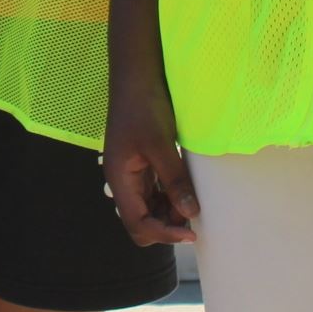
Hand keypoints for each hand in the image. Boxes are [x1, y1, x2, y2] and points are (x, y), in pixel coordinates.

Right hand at [103, 77, 199, 245]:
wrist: (137, 78)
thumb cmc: (144, 108)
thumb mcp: (161, 144)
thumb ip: (174, 180)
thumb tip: (190, 213)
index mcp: (120, 180)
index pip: (138, 224)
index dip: (164, 233)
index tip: (191, 232)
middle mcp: (123, 182)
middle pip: (140, 222)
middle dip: (165, 226)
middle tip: (192, 215)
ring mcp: (132, 175)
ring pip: (149, 209)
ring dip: (169, 213)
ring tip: (191, 201)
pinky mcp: (142, 166)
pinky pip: (154, 194)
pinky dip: (169, 198)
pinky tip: (184, 189)